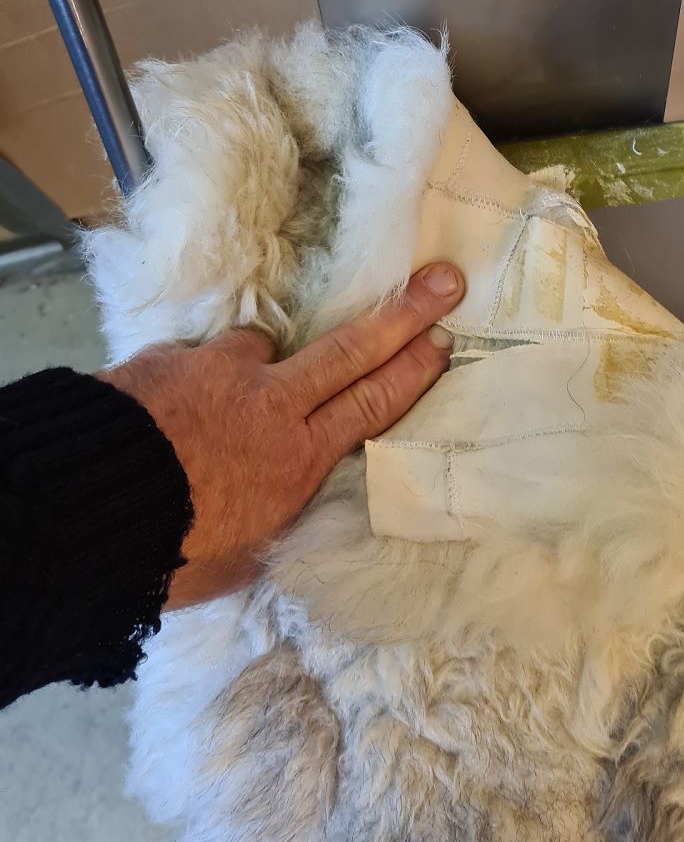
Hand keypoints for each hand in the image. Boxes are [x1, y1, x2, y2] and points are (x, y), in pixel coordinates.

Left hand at [102, 262, 463, 609]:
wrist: (83, 509)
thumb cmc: (167, 554)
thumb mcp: (238, 562)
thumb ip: (268, 526)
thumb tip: (274, 520)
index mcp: (297, 460)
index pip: (371, 403)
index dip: (411, 372)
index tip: (442, 342)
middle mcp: (271, 404)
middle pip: (351, 349)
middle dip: (402, 314)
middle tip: (443, 279)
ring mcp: (221, 371)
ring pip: (263, 347)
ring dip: (262, 362)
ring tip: (230, 398)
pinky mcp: (171, 358)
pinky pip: (196, 359)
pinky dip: (195, 376)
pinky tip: (172, 405)